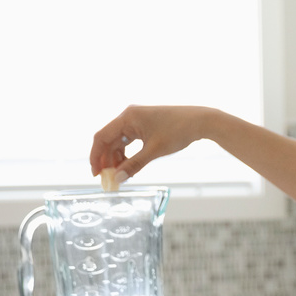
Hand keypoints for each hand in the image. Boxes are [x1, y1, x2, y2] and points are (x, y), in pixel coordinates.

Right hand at [88, 105, 212, 180]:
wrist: (200, 121)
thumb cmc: (178, 131)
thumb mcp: (154, 151)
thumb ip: (134, 165)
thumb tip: (117, 179)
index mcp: (127, 117)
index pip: (101, 137)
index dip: (96, 156)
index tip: (96, 174)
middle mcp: (129, 116)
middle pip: (108, 140)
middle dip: (107, 160)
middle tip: (107, 179)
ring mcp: (136, 120)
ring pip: (118, 142)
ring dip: (117, 159)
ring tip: (120, 176)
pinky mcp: (144, 125)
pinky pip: (129, 141)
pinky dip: (127, 154)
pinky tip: (129, 167)